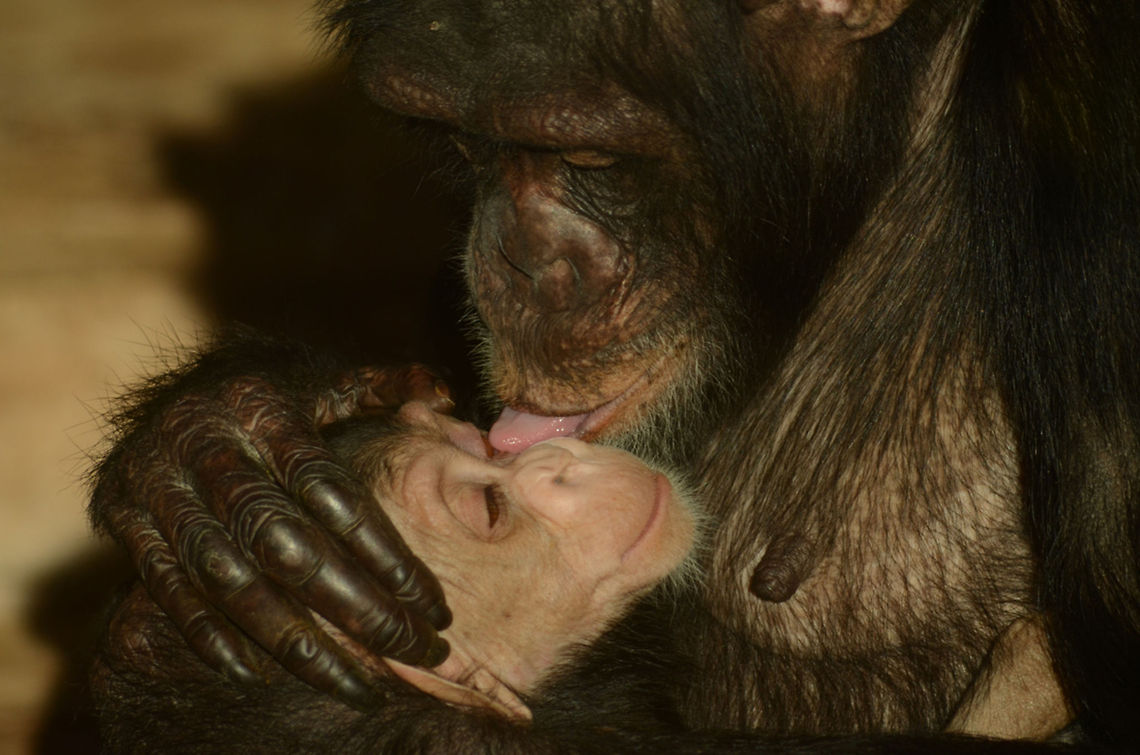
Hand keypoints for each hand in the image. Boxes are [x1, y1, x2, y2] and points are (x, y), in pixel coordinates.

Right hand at [91, 337, 453, 708]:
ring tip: (357, 684)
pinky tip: (262, 672)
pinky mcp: (123, 518)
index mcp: (263, 404)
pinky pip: (168, 590)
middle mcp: (204, 441)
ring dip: (294, 641)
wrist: (164, 393)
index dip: (385, 552)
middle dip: (356, 606)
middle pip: (285, 542)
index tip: (433, 604)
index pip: (332, 490)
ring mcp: (157, 482)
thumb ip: (385, 386)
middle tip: (415, 650)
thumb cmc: (272, 397)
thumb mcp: (324, 379)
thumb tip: (443, 397)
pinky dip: (211, 637)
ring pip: (227, 578)